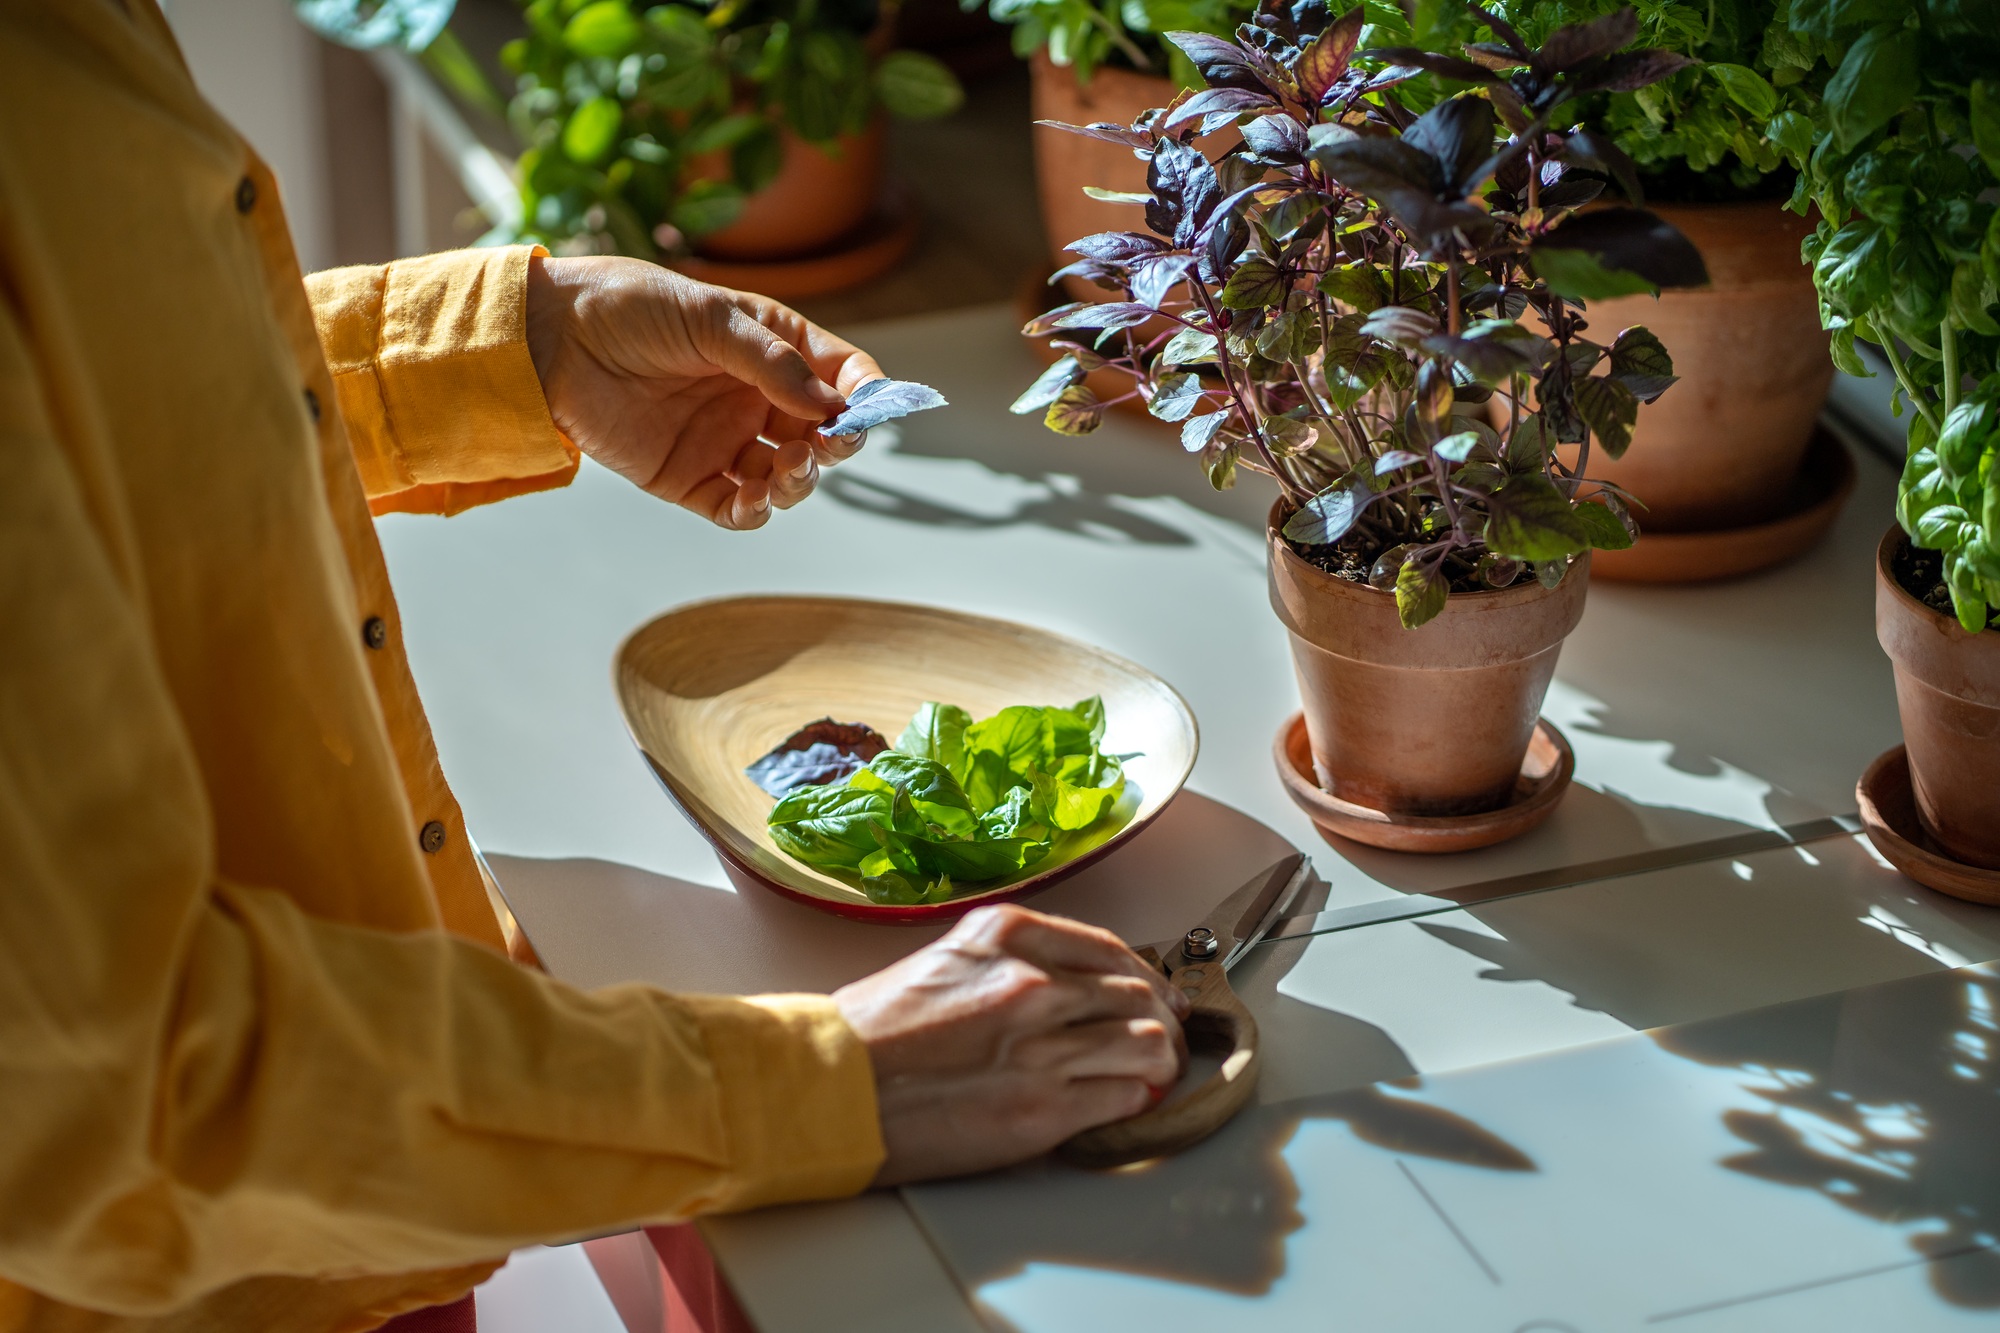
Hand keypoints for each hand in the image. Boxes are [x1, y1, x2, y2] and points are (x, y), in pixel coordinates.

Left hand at [524, 255, 881, 529]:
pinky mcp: (690, 478)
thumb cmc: (628, 307)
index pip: (839, 375)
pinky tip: (757, 499)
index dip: (864, 393)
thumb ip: (770, 363)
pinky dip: (756, 511)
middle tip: (827, 441)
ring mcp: (725, 441)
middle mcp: (755, 397)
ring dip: (800, 479)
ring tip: (788, 465)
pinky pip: (737, 508)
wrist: (550, 340)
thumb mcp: (709, 317)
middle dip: (836, 443)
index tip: (869, 407)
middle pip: (821, 434)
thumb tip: (829, 405)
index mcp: (771, 348)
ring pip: (787, 477)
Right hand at [833, 905, 1189, 1186]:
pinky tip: (1128, 1103)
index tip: (1152, 994)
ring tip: (1155, 1076)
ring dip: (1160, 1062)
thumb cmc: (870, 1032)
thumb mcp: (943, 960)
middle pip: (1138, 992)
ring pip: (1148, 1041)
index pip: (1107, 948)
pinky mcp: (1044, 1105)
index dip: (1142, 976)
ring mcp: (1042, 1042)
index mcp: (1006, 935)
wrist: (829, 1088)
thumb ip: (1006, 965)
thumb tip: (1062, 990)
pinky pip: (1126, 1095)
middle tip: (1164, 1040)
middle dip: (1162, 1019)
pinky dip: (1137, 1100)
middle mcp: (1033, 981)